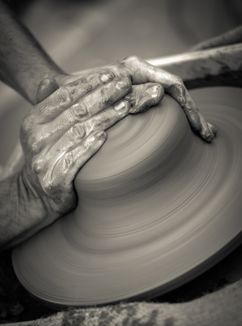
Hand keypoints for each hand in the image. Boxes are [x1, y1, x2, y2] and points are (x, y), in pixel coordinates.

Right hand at [20, 68, 162, 224]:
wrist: (35, 194)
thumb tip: (50, 80)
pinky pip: (76, 159)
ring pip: (79, 132)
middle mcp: (37, 138)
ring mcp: (44, 159)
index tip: (112, 75)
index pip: (64, 96)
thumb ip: (51, 107)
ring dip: (105, 117)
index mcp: (34, 120)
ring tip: (126, 105)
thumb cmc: (47, 156)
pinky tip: (105, 136)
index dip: (89, 83)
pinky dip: (91, 146)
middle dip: (103, 95)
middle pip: (76, 111)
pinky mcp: (55, 179)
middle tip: (126, 85)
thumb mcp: (42, 129)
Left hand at [62, 56, 215, 141]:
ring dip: (190, 117)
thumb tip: (152, 93)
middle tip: (205, 135)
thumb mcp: (81, 93)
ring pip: (172, 100)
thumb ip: (105, 92)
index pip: (167, 85)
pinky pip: (162, 109)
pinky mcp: (137, 99)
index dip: (185, 106)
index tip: (195, 128)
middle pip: (175, 93)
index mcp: (130, 69)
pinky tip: (187, 135)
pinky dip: (177, 120)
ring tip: (205, 136)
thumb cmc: (67, 91)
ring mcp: (139, 86)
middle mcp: (139, 75)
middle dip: (193, 114)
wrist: (59, 92)